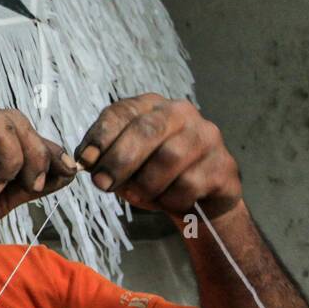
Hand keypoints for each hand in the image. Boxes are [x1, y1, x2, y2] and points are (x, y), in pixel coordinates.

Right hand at [0, 110, 78, 250]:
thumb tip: (69, 171)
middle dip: (34, 157)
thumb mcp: (1, 198)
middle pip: (15, 120)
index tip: (66, 171)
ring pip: (0, 126)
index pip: (22, 125)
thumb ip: (30, 183)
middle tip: (26, 186)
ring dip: (7, 164)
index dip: (47, 147)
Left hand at [75, 94, 242, 219]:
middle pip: (147, 130)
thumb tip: (84, 161)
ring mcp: (206, 136)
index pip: (122, 112)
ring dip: (145, 184)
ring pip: (169, 158)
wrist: (199, 199)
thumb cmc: (152, 175)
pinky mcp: (223, 165)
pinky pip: (189, 185)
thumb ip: (103, 158)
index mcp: (150, 106)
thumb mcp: (123, 164)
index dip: (101, 136)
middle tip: (103, 185)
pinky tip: (167, 201)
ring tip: (138, 195)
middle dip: (120, 161)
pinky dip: (169, 199)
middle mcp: (181, 113)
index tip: (85, 161)